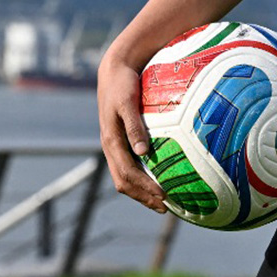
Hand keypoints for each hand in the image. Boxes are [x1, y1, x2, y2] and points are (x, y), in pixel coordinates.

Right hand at [97, 49, 167, 213]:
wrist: (113, 69)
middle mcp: (110, 146)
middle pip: (123, 181)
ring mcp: (114, 144)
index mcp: (111, 140)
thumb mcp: (127, 102)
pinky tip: (156, 179)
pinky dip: (141, 178)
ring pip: (124, 176)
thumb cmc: (123, 83)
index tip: (163, 197)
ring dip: (141, 191)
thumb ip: (134, 126)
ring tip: (162, 201)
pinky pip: (128, 166)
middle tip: (166, 207)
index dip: (144, 188)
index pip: (126, 174)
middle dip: (143, 196)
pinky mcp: (119, 140)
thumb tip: (142, 152)